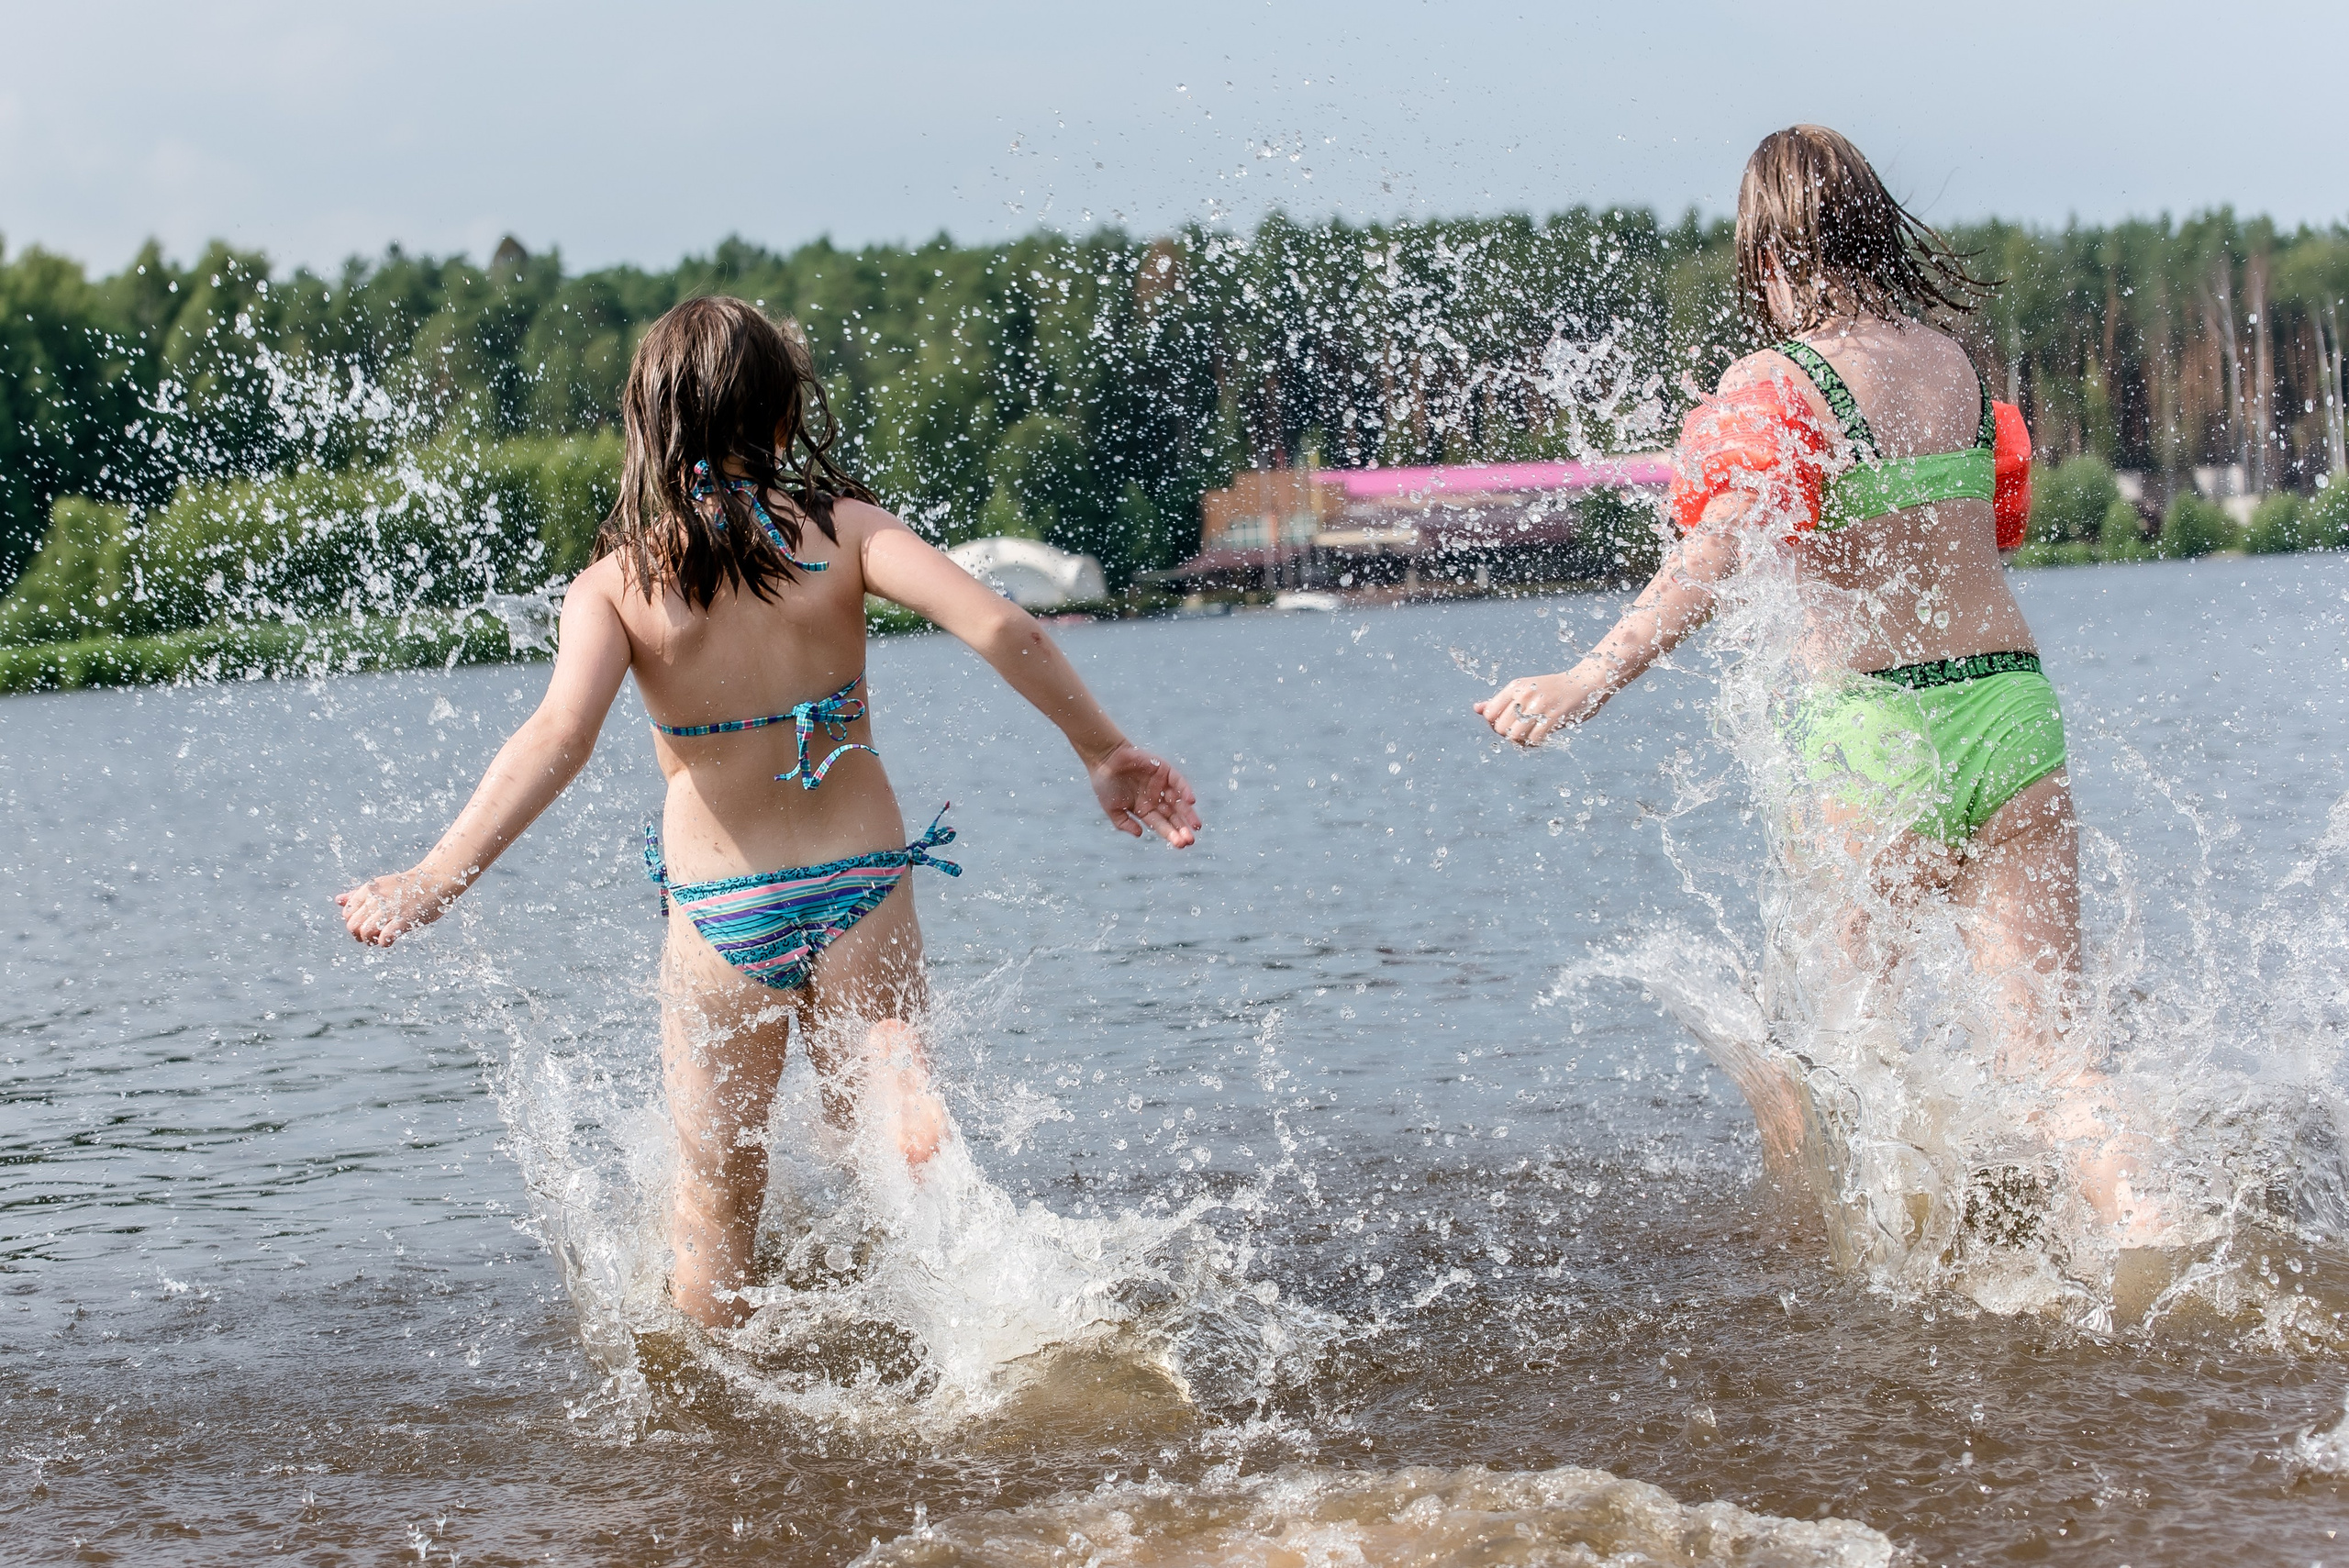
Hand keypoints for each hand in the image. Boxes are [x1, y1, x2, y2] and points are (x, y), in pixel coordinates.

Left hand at [335, 868, 456, 946]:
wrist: (436, 880)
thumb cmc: (408, 886)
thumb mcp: (380, 886)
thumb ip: (359, 894)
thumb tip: (338, 901)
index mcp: (369, 889)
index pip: (347, 914)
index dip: (354, 923)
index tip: (367, 924)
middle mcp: (376, 898)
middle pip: (353, 925)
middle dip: (359, 935)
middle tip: (373, 935)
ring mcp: (390, 908)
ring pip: (365, 932)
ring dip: (370, 940)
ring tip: (381, 938)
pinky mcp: (404, 918)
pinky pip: (384, 937)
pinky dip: (384, 942)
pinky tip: (391, 938)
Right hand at [1086, 741, 1201, 846]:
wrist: (1103, 758)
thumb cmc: (1105, 783)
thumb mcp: (1112, 808)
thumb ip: (1124, 823)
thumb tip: (1140, 834)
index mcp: (1144, 809)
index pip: (1161, 825)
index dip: (1171, 834)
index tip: (1181, 845)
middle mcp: (1155, 798)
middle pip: (1173, 816)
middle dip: (1182, 828)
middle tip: (1190, 841)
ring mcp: (1161, 785)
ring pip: (1179, 802)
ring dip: (1188, 813)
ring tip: (1196, 826)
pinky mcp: (1164, 770)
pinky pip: (1178, 782)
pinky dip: (1185, 791)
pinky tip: (1191, 802)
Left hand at [1474, 667, 1606, 746]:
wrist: (1586, 682)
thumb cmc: (1552, 689)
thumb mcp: (1524, 689)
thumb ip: (1500, 700)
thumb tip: (1477, 708)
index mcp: (1514, 687)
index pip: (1489, 715)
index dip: (1496, 725)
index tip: (1509, 725)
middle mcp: (1524, 695)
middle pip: (1500, 728)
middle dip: (1509, 735)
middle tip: (1523, 732)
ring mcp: (1538, 706)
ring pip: (1514, 736)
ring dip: (1521, 742)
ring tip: (1532, 736)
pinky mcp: (1553, 717)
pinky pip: (1534, 740)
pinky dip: (1536, 743)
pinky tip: (1543, 737)